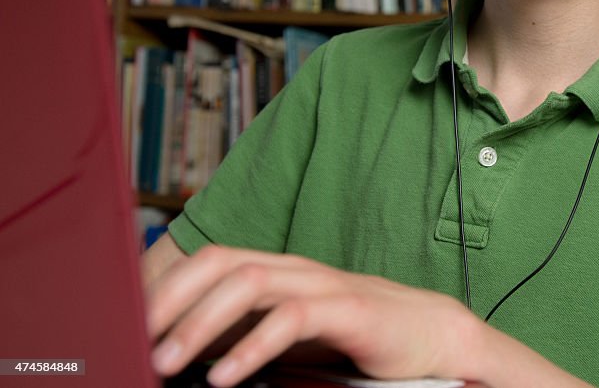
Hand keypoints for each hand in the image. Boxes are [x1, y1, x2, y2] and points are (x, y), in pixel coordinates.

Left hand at [146, 245, 479, 386]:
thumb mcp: (293, 333)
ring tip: (168, 361)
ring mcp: (322, 285)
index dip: (165, 288)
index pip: (209, 262)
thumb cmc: (358, 336)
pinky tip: (226, 377)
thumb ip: (246, 334)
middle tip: (135, 341)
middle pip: (220, 264)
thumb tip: (185, 355)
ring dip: (200, 323)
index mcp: (278, 269)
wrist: (431, 335)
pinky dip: (252, 347)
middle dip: (170, 300)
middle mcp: (295, 268)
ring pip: (249, 283)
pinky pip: (292, 319)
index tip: (128, 326)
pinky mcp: (349, 309)